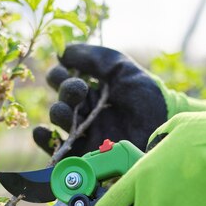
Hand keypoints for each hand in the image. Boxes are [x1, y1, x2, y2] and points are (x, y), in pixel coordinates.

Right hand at [33, 44, 205, 156]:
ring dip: (58, 112)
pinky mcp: (85, 153)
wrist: (162, 126)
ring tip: (68, 112)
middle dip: (65, 92)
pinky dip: (44, 140)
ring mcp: (86, 132)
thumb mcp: (121, 68)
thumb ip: (93, 58)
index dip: (60, 75)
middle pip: (62, 99)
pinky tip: (44, 131)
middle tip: (79, 91)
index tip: (65, 70)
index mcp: (93, 90)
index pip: (65, 80)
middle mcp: (87, 111)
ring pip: (59, 120)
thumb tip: (62, 52)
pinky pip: (57, 148)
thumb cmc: (146, 96)